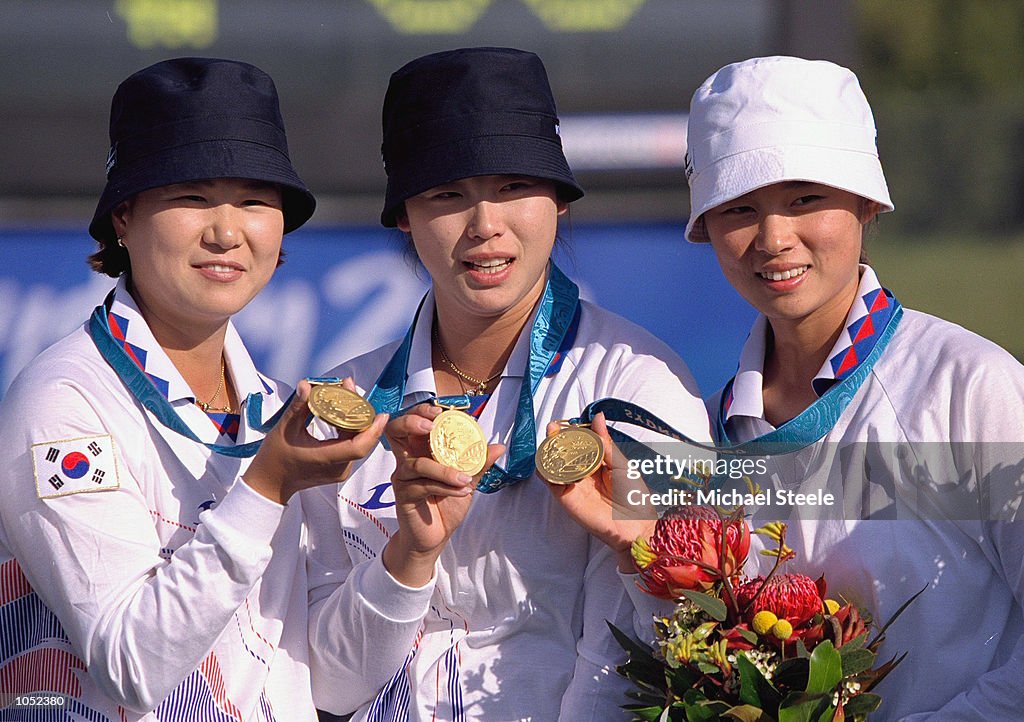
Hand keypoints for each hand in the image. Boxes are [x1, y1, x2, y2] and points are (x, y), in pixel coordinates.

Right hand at [243, 379, 386, 504]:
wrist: (271, 482)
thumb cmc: (274, 458)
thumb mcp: (284, 428)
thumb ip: (298, 406)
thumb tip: (307, 386)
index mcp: (325, 459)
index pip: (358, 446)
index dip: (372, 430)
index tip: (380, 414)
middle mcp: (338, 468)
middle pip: (360, 440)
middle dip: (360, 414)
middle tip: (352, 390)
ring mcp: (340, 470)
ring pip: (358, 442)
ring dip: (356, 420)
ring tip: (348, 397)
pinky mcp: (340, 469)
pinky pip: (352, 446)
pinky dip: (350, 429)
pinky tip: (344, 413)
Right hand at [381, 404, 504, 586]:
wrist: (435, 538)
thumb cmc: (446, 506)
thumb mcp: (467, 481)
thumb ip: (478, 463)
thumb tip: (499, 446)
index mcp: (420, 450)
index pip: (412, 422)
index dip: (421, 411)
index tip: (441, 411)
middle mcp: (407, 460)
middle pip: (395, 431)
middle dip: (411, 422)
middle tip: (431, 426)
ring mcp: (402, 478)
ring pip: (416, 464)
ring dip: (444, 469)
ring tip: (466, 478)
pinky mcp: (403, 496)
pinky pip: (422, 486)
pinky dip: (445, 487)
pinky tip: (462, 491)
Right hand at [543, 413, 656, 571]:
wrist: (635, 525)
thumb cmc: (634, 496)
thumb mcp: (621, 464)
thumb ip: (605, 443)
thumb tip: (597, 417)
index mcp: (596, 463)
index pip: (579, 443)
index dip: (572, 432)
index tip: (571, 421)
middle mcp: (582, 472)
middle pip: (563, 452)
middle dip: (556, 438)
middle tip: (554, 427)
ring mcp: (572, 485)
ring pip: (553, 465)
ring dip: (548, 451)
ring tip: (549, 439)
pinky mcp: (566, 498)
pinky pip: (551, 482)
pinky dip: (546, 470)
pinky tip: (548, 459)